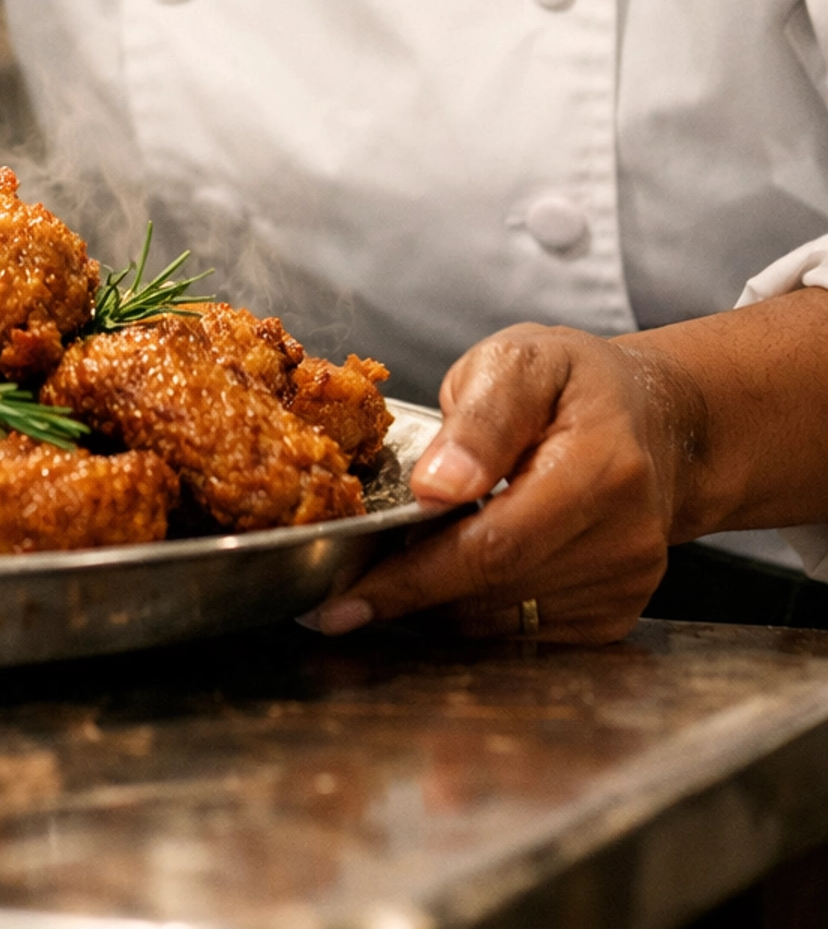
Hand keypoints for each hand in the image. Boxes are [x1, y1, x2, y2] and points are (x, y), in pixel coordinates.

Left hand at [318, 323, 692, 643]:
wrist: (650, 421)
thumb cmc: (571, 383)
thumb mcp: (519, 360)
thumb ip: (479, 419)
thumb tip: (436, 487)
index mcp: (602, 467)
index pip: (495, 545)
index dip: (414, 579)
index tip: (343, 601)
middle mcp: (625, 538)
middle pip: (493, 591)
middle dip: (413, 588)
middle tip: (355, 573)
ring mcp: (625, 585)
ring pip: (500, 621)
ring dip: (440, 600)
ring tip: (410, 554)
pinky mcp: (615, 614)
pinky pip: (522, 633)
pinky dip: (475, 609)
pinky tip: (460, 569)